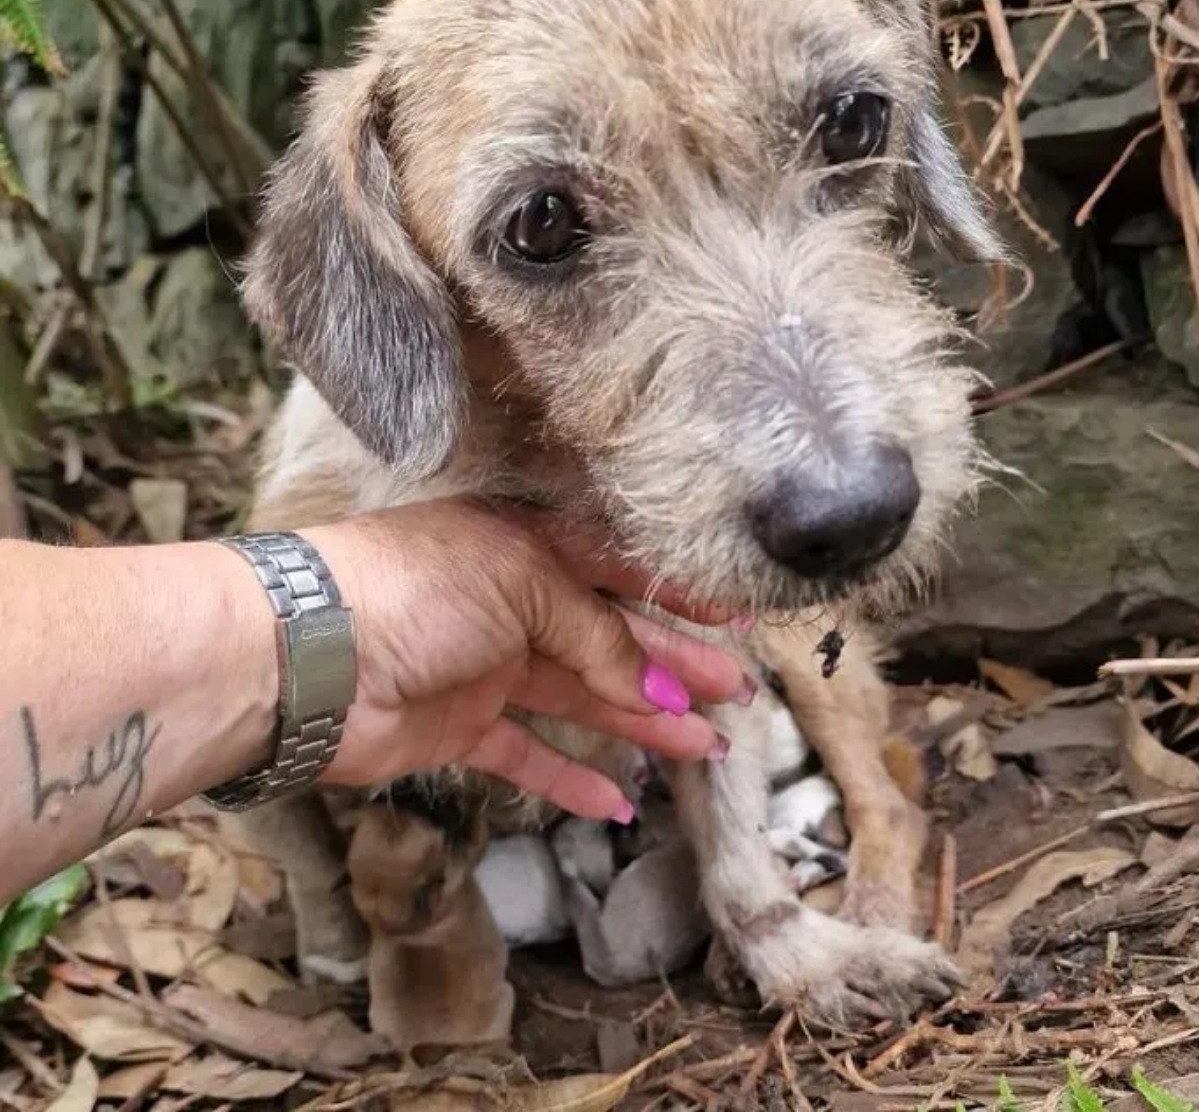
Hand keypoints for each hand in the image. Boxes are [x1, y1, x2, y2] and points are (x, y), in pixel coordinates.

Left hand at [303, 498, 750, 819]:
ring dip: (642, 725)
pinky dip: (569, 780)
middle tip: (736, 695)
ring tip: (705, 750)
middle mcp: (512, 605)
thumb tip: (660, 692)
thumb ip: (598, 638)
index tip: (731, 620)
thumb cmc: (417, 590)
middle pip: (611, 641)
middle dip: (674, 667)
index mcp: (527, 550)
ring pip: (583, 699)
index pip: (618, 570)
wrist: (307, 655)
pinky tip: (617, 803)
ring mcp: (487, 669)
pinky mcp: (460, 729)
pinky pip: (526, 756)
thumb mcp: (523, 585)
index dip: (675, 595)